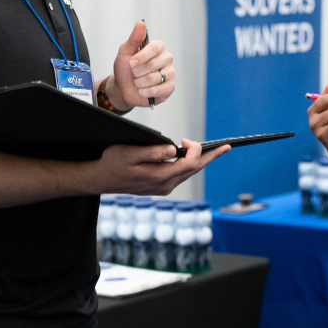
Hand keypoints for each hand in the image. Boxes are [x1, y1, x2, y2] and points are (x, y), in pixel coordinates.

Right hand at [92, 139, 228, 194]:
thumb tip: (173, 149)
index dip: (194, 150)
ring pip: (189, 173)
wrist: (101, 179)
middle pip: (194, 170)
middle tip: (227, 147)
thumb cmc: (113, 163)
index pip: (189, 164)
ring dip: (202, 161)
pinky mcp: (160, 186)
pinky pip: (181, 175)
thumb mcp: (129, 153)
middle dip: (210, 157)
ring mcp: (163, 188)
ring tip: (216, 151)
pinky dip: (190, 165)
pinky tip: (194, 157)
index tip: (186, 139)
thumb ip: (152, 152)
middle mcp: (165, 185)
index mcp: (160, 177)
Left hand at [109, 21, 175, 110]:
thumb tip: (141, 23)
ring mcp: (169, 73)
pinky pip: (159, 90)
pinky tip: (142, 91)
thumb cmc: (125, 68)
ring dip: (140, 83)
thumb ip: (134, 38)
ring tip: (137, 82)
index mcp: (158, 47)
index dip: (143, 56)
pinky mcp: (170, 87)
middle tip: (133, 73)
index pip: (156, 47)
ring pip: (155, 78)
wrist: (123, 88)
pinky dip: (146, 92)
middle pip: (154, 64)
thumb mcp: (125, 51)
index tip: (131, 63)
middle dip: (138, 72)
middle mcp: (166, 58)